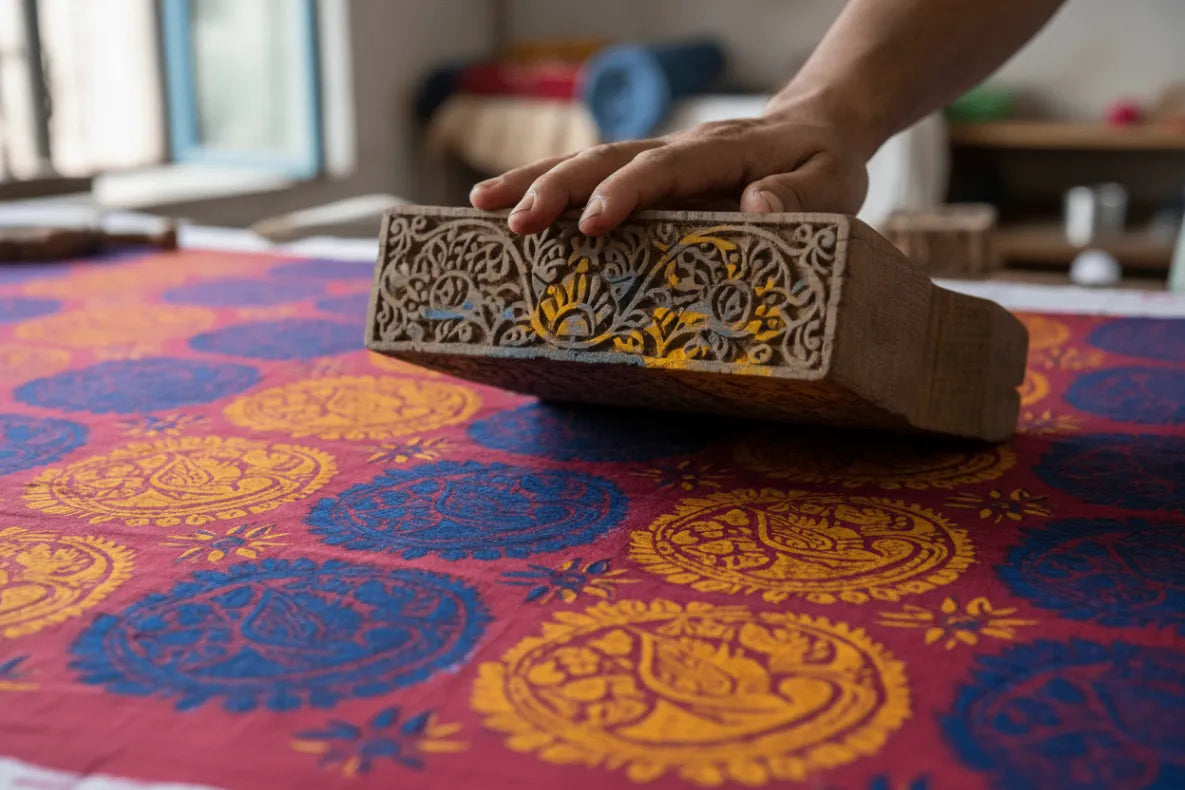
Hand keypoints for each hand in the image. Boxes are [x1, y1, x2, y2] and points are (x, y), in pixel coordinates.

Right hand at [468, 102, 873, 235]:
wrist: (817, 126)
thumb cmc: (825, 163)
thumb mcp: (834, 183)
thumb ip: (801, 196)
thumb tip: (759, 204)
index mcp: (724, 151)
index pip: (667, 167)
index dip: (627, 193)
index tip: (591, 223)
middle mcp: (682, 147)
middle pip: (609, 158)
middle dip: (558, 188)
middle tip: (514, 222)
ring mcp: (661, 157)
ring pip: (591, 161)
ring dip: (537, 182)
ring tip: (482, 206)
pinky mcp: (650, 172)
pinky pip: (595, 177)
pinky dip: (550, 189)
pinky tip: (511, 208)